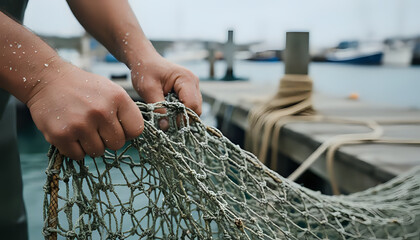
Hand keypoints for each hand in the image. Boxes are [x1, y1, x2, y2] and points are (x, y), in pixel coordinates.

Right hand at [27, 62, 142, 159]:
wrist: (48, 80)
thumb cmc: (84, 88)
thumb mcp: (111, 90)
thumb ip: (125, 112)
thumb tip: (134, 136)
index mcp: (118, 98)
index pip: (136, 130)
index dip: (128, 132)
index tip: (118, 127)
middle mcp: (101, 111)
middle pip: (117, 144)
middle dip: (108, 139)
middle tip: (96, 128)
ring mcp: (81, 124)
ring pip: (98, 152)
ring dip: (91, 145)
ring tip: (82, 129)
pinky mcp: (61, 135)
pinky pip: (78, 156)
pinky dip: (74, 149)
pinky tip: (70, 133)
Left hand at [130, 54, 201, 127]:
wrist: (144, 60)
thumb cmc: (145, 70)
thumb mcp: (148, 90)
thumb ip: (158, 108)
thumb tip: (166, 127)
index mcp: (186, 79)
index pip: (191, 104)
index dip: (181, 118)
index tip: (167, 124)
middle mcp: (194, 82)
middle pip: (196, 109)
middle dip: (183, 118)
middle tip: (167, 123)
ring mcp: (193, 86)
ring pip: (194, 109)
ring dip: (182, 116)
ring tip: (167, 117)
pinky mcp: (189, 91)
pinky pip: (190, 106)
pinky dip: (180, 112)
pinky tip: (169, 111)